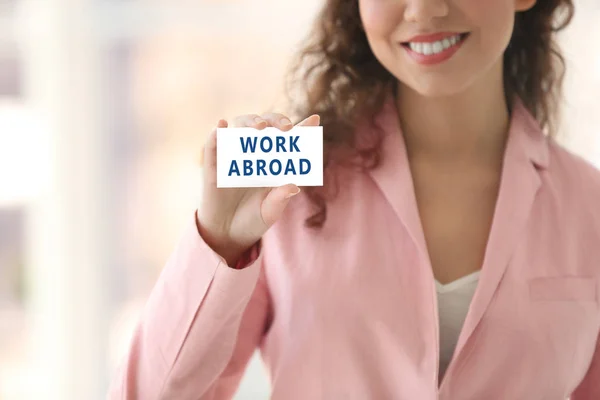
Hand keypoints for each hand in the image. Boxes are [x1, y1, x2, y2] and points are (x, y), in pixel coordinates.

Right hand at [197, 112, 319, 265]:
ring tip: (260, 128)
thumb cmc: (253, 220)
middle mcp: (253, 153)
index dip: (301, 128)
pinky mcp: (213, 166)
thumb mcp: (270, 212)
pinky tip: (221, 126)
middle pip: (264, 125)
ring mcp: (232, 156)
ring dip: (250, 121)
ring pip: (239, 126)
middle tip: (286, 127)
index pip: (287, 139)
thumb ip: (280, 199)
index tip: (314, 119)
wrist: (227, 234)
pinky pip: (212, 145)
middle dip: (276, 120)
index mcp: (272, 162)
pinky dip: (216, 133)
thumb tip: (293, 186)